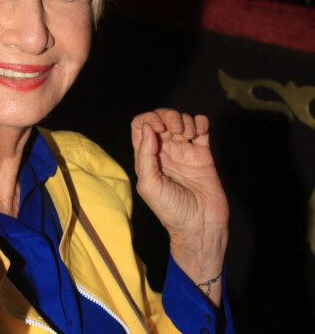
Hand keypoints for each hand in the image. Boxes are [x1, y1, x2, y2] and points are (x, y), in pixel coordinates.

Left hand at [131, 110, 228, 303]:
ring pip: (181, 120)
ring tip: (189, 135)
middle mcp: (164, 151)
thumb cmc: (170, 210)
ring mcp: (184, 151)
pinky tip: (200, 132)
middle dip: (168, 116)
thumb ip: (145, 155)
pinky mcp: (203, 154)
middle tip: (176, 130)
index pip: (140, 126)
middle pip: (161, 118)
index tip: (158, 129)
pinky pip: (201, 128)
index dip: (148, 119)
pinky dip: (200, 122)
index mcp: (147, 157)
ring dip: (185, 119)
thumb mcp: (149, 185)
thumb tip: (147, 127)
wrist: (200, 226)